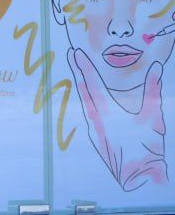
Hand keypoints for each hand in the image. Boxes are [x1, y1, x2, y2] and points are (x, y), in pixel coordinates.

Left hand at [68, 47, 166, 189]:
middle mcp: (94, 117)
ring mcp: (93, 127)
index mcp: (105, 110)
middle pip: (83, 89)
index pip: (92, 82)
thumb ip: (153, 89)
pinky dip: (86, 99)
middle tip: (71, 55)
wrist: (139, 175)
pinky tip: (88, 97)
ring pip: (83, 100)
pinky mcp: (96, 136)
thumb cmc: (146, 145)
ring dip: (81, 84)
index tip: (76, 52)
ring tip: (79, 71)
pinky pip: (87, 112)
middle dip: (78, 71)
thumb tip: (155, 67)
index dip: (84, 65)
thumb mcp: (153, 116)